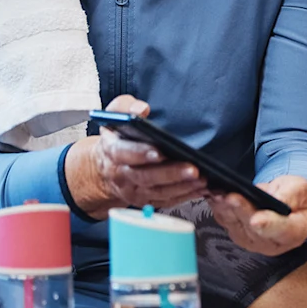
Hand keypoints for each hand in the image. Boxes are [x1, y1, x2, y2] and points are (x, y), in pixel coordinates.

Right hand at [67, 95, 207, 215]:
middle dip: (170, 174)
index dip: (141, 153)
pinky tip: (200, 189)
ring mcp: (132, 190)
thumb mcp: (115, 116)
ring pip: (158, 192)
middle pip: (146, 177)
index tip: (160, 152)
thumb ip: (126, 107)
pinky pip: (165, 201)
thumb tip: (141, 109)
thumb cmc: (116, 138)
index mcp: (112, 151)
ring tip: (202, 179)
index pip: (125, 153)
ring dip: (181, 187)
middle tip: (192, 169)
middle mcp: (121, 174)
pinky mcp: (144, 200)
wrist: (104, 168)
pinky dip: (184, 196)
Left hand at [208, 175, 306, 256]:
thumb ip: (291, 195)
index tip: (257, 220)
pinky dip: (218, 207)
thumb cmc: (297, 198)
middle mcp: (271, 243)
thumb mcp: (301, 189)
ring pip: (235, 224)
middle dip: (240, 211)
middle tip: (230, 197)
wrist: (289, 207)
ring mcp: (252, 241)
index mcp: (294, 232)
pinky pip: (225, 221)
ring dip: (225, 209)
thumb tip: (274, 197)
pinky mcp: (237, 234)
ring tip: (218, 193)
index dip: (268, 225)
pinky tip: (213, 195)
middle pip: (252, 227)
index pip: (281, 230)